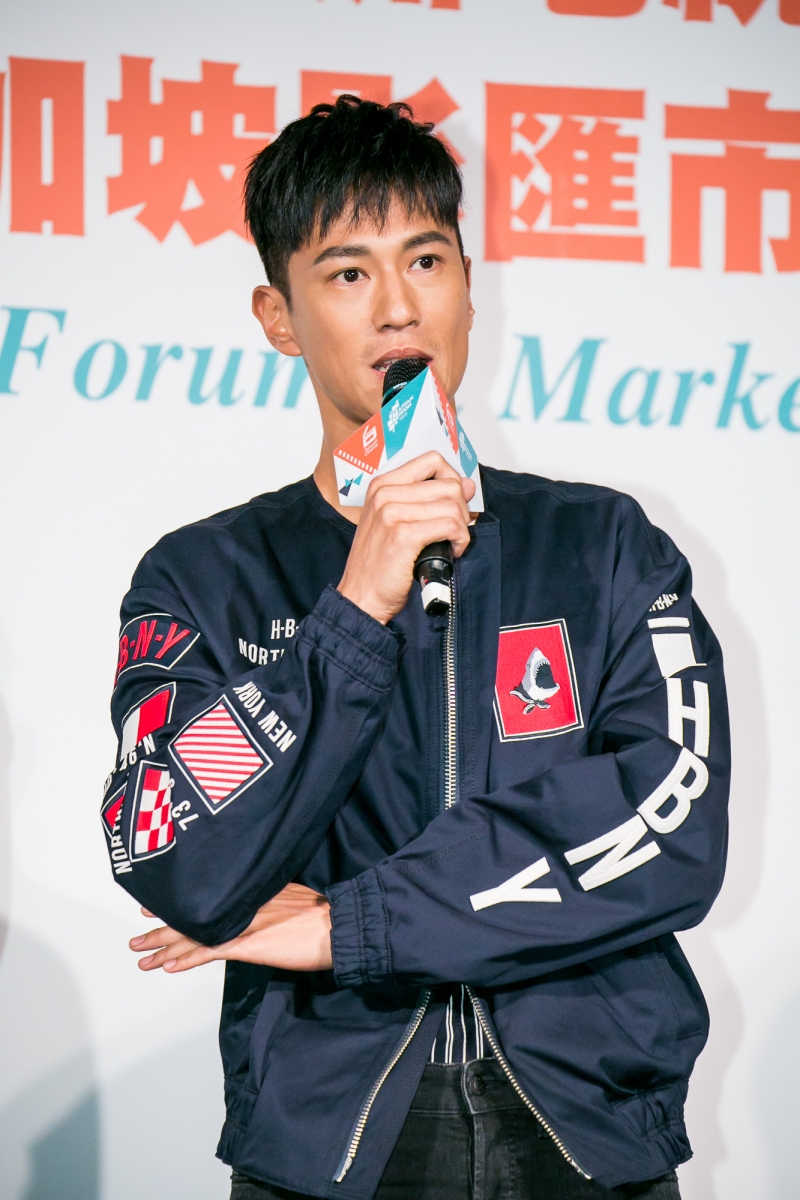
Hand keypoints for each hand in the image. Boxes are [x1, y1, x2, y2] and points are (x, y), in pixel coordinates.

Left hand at [129, 883, 332, 973]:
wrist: (341, 925)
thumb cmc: (327, 912)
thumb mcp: (296, 895)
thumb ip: (273, 899)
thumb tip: (263, 909)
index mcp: (254, 889)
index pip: (209, 895)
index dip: (179, 902)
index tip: (156, 904)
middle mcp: (242, 902)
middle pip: (194, 915)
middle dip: (162, 927)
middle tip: (136, 934)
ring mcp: (244, 922)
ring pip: (194, 934)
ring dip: (164, 946)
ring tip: (141, 955)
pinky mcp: (249, 944)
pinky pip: (209, 952)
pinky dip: (187, 959)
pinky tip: (168, 966)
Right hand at [337, 451, 475, 624]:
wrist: (361, 596)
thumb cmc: (378, 563)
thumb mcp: (396, 522)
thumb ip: (427, 499)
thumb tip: (468, 484)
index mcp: (382, 485)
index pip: (432, 460)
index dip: (453, 480)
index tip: (453, 502)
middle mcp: (385, 494)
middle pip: (448, 484)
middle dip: (461, 509)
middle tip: (454, 530)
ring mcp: (392, 513)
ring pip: (453, 505)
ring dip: (461, 527)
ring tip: (451, 543)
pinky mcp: (403, 535)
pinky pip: (450, 526)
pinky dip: (459, 540)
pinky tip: (451, 551)